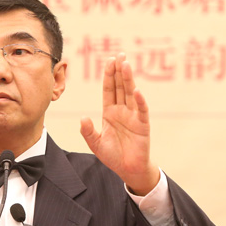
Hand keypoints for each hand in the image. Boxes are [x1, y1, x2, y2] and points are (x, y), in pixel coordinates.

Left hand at [80, 53, 159, 194]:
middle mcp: (122, 111)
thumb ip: (88, 131)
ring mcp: (133, 116)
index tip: (109, 60)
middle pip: (120, 87)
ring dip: (128, 79)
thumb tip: (83, 118)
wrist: (129, 170)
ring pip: (130, 94)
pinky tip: (137, 90)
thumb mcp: (96, 144)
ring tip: (126, 64)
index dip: (109, 75)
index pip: (109, 89)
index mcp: (110, 112)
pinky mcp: (142, 125)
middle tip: (119, 55)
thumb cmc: (113, 156)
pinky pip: (141, 111)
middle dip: (119, 71)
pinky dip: (139, 101)